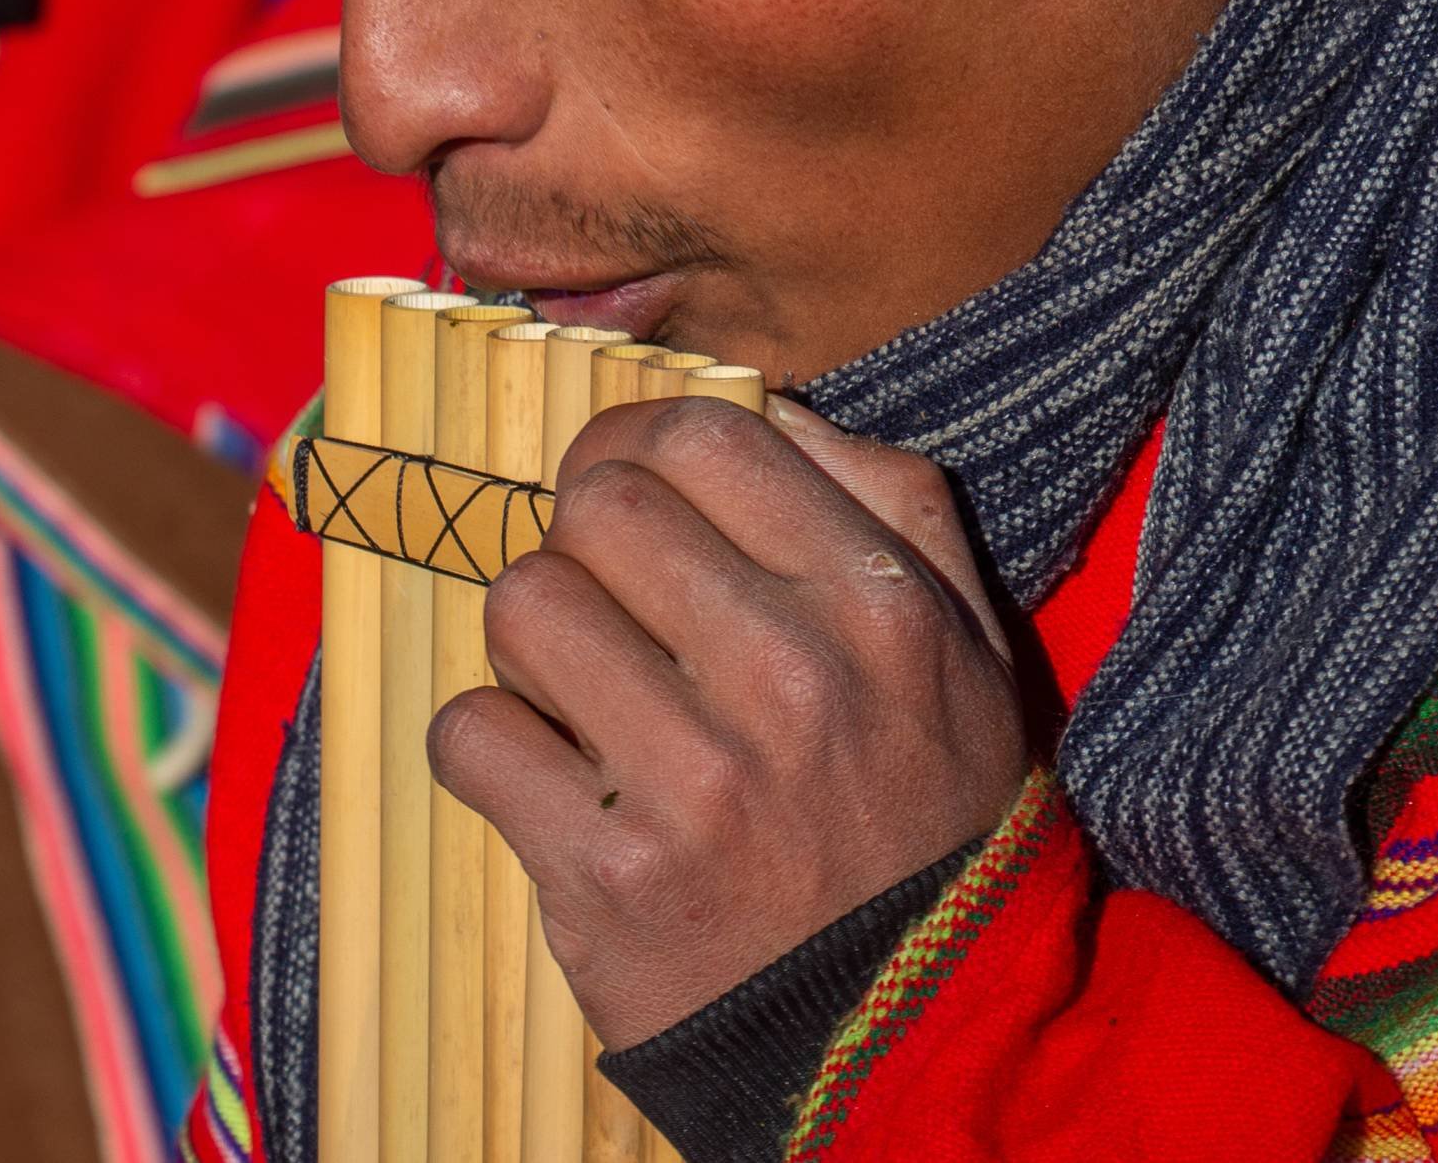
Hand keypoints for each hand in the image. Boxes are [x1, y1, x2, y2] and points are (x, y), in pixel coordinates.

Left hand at [430, 395, 1023, 1048]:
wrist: (920, 1036)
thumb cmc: (928, 818)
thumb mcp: (966, 649)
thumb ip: (888, 502)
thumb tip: (764, 400)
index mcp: (879, 608)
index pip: (701, 438)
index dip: (632, 445)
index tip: (624, 493)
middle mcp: (791, 681)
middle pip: (596, 508)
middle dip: (584, 548)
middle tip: (611, 612)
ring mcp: (695, 783)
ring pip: (521, 606)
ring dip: (533, 648)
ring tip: (588, 701)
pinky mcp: (607, 875)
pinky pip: (471, 731)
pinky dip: (491, 751)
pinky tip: (556, 781)